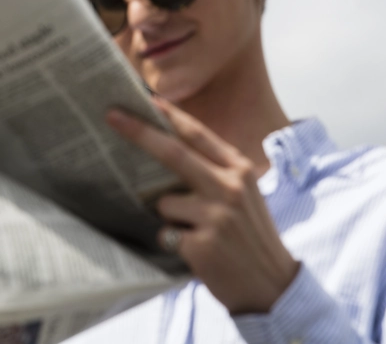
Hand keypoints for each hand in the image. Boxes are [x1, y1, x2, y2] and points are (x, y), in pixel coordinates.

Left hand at [107, 98, 298, 313]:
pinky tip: (198, 252)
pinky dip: (174, 242)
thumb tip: (167, 147)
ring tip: (196, 233)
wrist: (273, 285)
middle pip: (173, 153)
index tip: (143, 99)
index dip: (169, 115)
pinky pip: (166, 234)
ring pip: (165, 202)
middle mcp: (230, 187)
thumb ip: (214, 171)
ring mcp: (216, 216)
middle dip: (139, 132)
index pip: (197, 134)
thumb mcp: (245, 194)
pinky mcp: (202, 245)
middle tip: (112, 116)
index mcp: (240, 170)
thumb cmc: (251, 235)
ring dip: (170, 217)